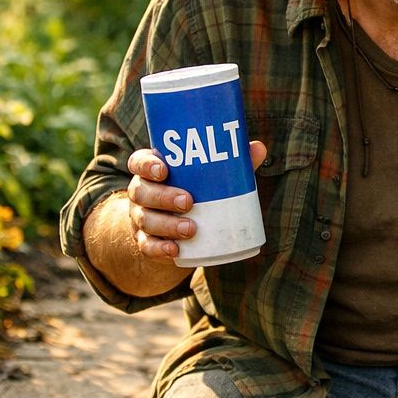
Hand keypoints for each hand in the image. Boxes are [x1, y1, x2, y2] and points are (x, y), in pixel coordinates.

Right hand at [126, 142, 267, 263]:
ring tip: (191, 229)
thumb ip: (230, 165)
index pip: (139, 162)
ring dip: (166, 225)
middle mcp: (142, 193)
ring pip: (145, 220)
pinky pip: (147, 246)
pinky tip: (174, 250)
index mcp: (152, 172)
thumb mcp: (206, 179)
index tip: (164, 169)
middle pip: (142, 191)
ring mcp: (141, 219)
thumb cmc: (193, 193)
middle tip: (188, 201)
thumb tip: (259, 148)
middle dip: (163, 196)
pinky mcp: (145, 242)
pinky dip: (159, 248)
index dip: (146, 165)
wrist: (174, 231)